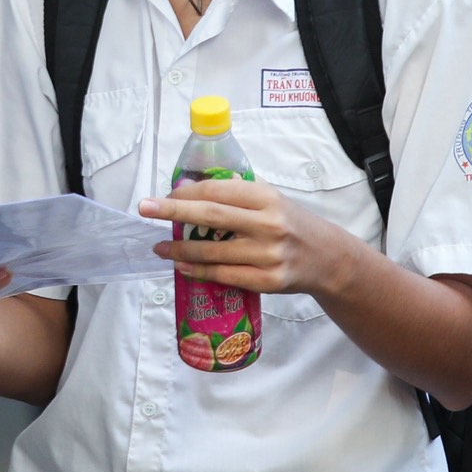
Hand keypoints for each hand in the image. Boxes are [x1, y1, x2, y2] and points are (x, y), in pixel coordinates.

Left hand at [139, 178, 344, 297]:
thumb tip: (187, 190)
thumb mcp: (271, 199)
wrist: (326, 258)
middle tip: (145, 209)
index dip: (186, 193)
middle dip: (172, 211)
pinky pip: (224, 276)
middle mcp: (268, 224)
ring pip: (213, 251)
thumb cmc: (291, 223)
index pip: (217, 190)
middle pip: (211, 215)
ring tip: (159, 248)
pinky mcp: (268, 281)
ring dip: (179, 250)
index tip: (163, 195)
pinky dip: (198, 271)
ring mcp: (268, 255)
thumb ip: (236, 194)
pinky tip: (182, 267)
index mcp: (266, 198)